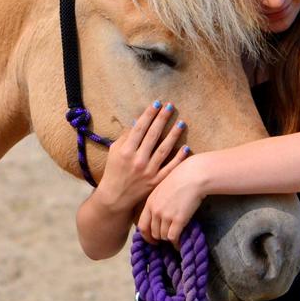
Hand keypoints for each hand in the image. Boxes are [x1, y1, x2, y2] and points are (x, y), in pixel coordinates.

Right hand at [94, 100, 189, 214]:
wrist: (115, 197)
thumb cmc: (114, 170)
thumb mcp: (114, 151)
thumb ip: (126, 136)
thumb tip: (139, 120)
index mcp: (126, 151)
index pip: (139, 128)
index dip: (149, 114)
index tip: (157, 103)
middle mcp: (137, 160)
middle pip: (153, 135)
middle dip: (162, 119)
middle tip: (171, 106)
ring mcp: (148, 171)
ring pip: (164, 149)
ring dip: (173, 135)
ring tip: (181, 123)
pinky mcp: (156, 181)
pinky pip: (170, 168)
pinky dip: (178, 158)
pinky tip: (185, 147)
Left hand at [138, 158, 206, 244]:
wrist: (193, 176)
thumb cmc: (180, 179)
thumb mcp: (162, 189)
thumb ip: (157, 202)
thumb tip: (159, 215)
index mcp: (149, 203)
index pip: (142, 225)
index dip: (146, 236)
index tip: (152, 239)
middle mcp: (155, 210)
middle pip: (152, 233)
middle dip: (159, 238)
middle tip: (166, 239)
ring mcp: (166, 215)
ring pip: (163, 236)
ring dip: (169, 239)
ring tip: (176, 238)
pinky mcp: (178, 219)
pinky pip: (173, 237)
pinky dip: (176, 242)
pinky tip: (180, 242)